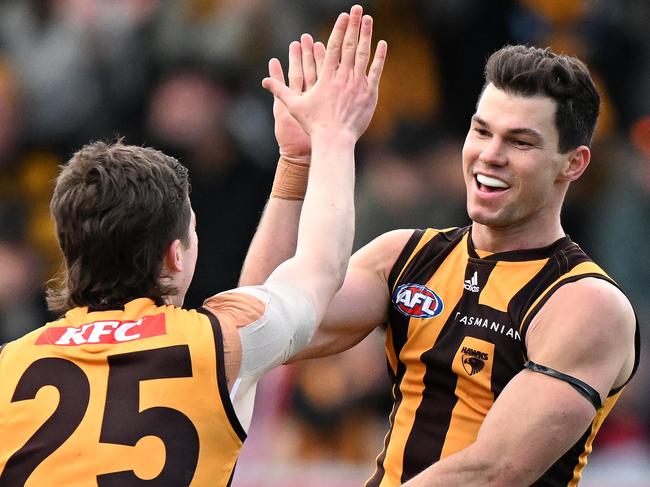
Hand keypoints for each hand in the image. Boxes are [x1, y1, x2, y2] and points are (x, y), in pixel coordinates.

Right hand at [262, 5, 386, 142]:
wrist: (334, 140)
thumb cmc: (314, 125)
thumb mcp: (294, 106)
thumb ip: (280, 91)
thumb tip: (264, 82)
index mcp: (326, 76)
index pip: (333, 46)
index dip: (339, 29)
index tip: (343, 15)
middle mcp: (343, 76)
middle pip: (349, 45)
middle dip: (353, 24)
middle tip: (357, 8)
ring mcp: (358, 84)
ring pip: (363, 54)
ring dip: (366, 35)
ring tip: (368, 19)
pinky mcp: (369, 94)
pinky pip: (376, 71)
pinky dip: (379, 57)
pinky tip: (382, 43)